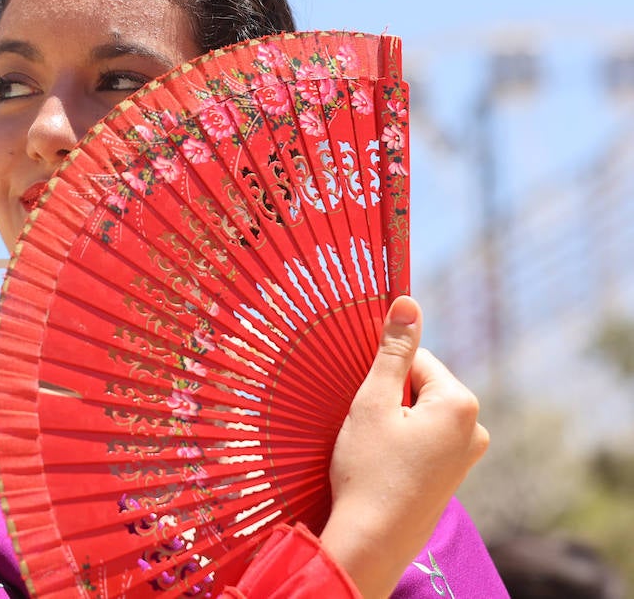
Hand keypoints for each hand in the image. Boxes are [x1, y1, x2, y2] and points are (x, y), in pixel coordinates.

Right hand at [318, 296, 488, 598]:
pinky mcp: (454, 476)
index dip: (383, 375)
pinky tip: (384, 463)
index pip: (417, 360)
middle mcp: (476, 428)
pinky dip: (402, 442)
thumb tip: (408, 302)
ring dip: (395, 420)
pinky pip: (426, 439)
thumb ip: (393, 351)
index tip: (364, 400)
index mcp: (460, 404)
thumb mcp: (374, 402)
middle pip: (422, 386)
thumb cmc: (369, 469)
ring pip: (421, 413)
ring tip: (374, 448)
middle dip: (391, 397)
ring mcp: (468, 455)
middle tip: (367, 427)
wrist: (373, 539)